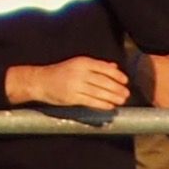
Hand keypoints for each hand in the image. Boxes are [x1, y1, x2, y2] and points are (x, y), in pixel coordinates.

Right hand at [10, 56, 130, 113]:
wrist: (41, 81)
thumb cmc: (62, 72)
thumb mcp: (78, 65)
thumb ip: (96, 66)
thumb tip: (114, 67)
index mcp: (82, 62)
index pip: (104, 67)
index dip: (117, 75)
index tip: (125, 80)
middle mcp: (80, 72)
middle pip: (104, 81)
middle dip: (117, 88)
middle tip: (127, 94)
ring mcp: (76, 85)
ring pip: (99, 92)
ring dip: (113, 97)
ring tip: (122, 101)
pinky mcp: (72, 97)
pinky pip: (91, 101)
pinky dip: (102, 104)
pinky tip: (110, 106)